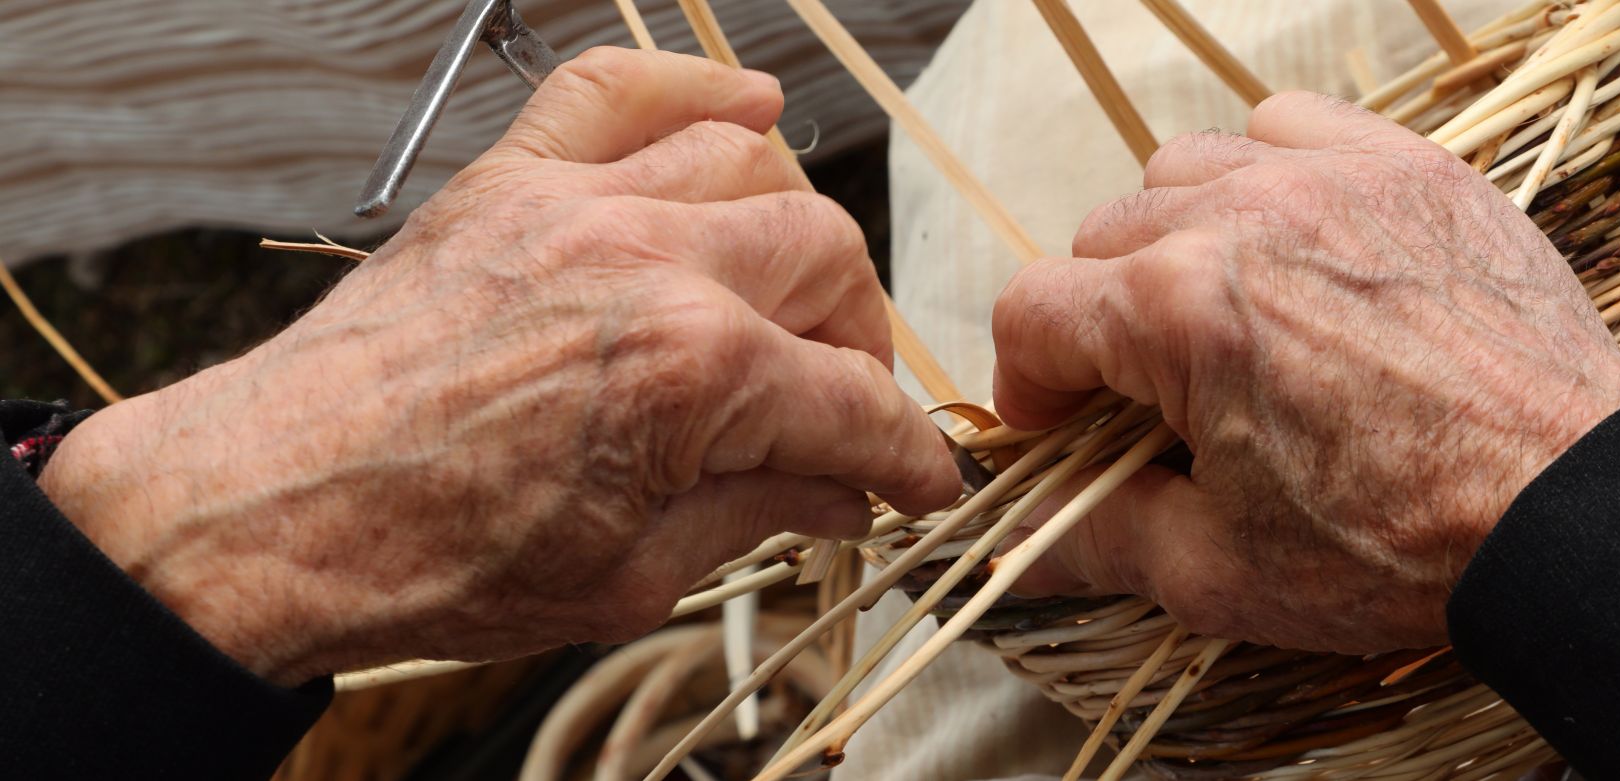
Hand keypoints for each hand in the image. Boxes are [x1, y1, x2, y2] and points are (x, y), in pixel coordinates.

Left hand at [38, 49, 960, 685]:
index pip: (857, 401)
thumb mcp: (629, 580)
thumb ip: (755, 517)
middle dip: (859, 339)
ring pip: (752, 165)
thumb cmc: (433, 558)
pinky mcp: (509, 183)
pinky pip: (616, 87)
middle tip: (839, 401)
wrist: (274, 511)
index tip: (917, 478)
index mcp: (696, 376)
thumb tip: (838, 494)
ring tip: (784, 296)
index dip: (907, 453)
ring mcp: (578, 206)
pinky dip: (690, 85)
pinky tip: (743, 109)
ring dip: (793, 233)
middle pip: (828, 261)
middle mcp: (653, 264)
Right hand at [993, 92, 1619, 653]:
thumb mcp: (1221, 571)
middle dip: (1101, 321)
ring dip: (1172, 238)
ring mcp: (1332, 177)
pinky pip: (1291, 126)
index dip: (1028, 385)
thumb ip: (1097, 541)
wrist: (1578, 510)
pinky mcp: (1410, 168)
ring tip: (1220, 315)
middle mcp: (1243, 215)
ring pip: (1185, 168)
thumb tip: (1016, 547)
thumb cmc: (1402, 546)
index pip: (1033, 311)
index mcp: (1179, 309)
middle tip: (1149, 397)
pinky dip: (1266, 171)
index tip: (1062, 432)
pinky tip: (1293, 245)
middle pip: (1101, 236)